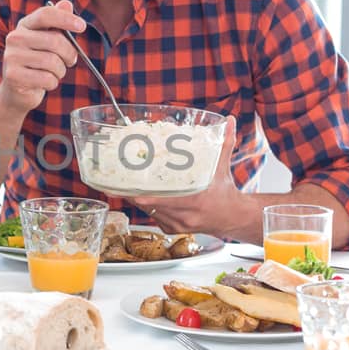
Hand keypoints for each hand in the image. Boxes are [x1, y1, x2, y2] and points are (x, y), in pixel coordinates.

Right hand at [0, 1, 83, 113]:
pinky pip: (47, 79)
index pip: (46, 14)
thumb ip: (58, 23)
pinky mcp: (13, 76)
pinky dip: (52, 83)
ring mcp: (12, 57)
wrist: (16, 90)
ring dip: (60, 71)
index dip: (66, 18)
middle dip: (69, 53)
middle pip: (54, 40)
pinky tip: (45, 82)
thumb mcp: (48, 41)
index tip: (82, 26)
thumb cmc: (37, 63)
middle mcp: (15, 38)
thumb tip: (67, 4)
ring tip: (54, 72)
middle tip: (70, 61)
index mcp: (24, 25)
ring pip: (52, 62)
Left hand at [131, 115, 245, 236]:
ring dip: (136, 201)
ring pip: (150, 212)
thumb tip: (229, 120)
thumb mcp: (223, 167)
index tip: (133, 191)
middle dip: (133, 195)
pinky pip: (154, 217)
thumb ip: (225, 143)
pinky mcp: (172, 229)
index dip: (148, 197)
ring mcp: (178, 225)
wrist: (232, 218)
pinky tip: (138, 197)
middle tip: (116, 183)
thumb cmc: (225, 192)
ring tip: (120, 187)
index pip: (168, 200)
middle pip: (152, 206)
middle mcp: (185, 215)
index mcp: (196, 200)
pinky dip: (146, 207)